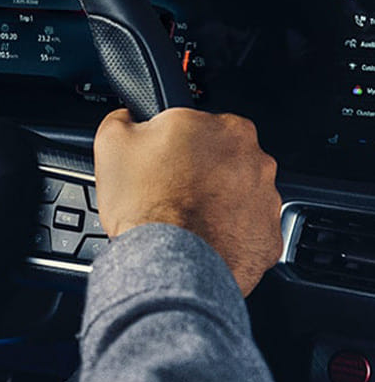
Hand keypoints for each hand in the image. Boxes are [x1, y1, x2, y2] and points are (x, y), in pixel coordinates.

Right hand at [93, 108, 281, 295]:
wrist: (168, 263)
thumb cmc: (146, 206)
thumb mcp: (112, 143)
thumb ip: (124, 119)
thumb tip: (128, 118)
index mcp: (224, 128)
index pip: (197, 124)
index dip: (173, 143)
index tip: (160, 160)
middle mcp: (255, 159)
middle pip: (221, 158)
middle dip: (199, 171)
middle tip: (168, 190)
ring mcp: (266, 199)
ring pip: (237, 192)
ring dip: (215, 201)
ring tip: (182, 218)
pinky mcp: (268, 236)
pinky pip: (246, 228)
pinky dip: (226, 232)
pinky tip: (200, 237)